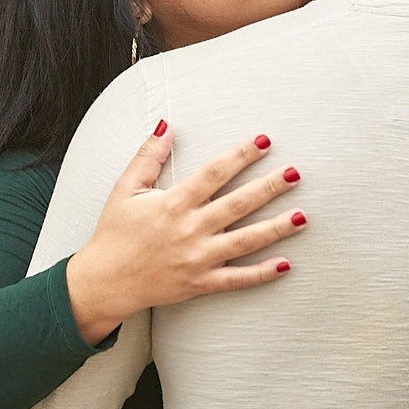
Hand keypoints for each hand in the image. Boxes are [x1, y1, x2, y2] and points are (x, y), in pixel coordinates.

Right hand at [64, 125, 302, 344]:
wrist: (105, 280)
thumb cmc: (114, 233)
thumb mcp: (125, 189)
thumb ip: (147, 156)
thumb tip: (166, 125)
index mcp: (173, 203)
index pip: (215, 173)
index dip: (241, 155)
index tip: (264, 141)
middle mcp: (190, 230)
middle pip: (238, 204)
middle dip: (269, 188)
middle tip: (295, 174)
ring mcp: (198, 259)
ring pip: (245, 242)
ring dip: (276, 228)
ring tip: (302, 217)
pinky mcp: (201, 283)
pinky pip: (237, 279)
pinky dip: (262, 273)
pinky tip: (286, 264)